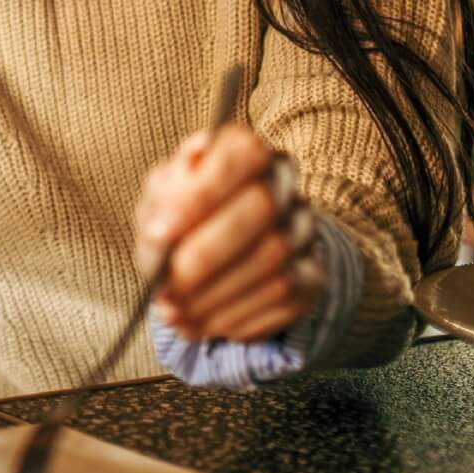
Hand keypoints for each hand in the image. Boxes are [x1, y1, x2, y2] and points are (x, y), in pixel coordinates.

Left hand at [136, 122, 324, 344]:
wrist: (221, 249)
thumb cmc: (180, 215)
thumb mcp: (160, 200)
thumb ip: (160, 208)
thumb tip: (163, 228)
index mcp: (244, 149)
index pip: (239, 156)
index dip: (200, 196)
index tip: (159, 233)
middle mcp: (283, 182)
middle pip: (262, 208)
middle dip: (205, 256)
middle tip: (164, 290)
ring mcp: (305, 229)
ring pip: (273, 258)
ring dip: (215, 294)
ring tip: (173, 313)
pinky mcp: (314, 275)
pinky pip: (284, 297)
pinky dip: (235, 316)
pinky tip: (201, 324)